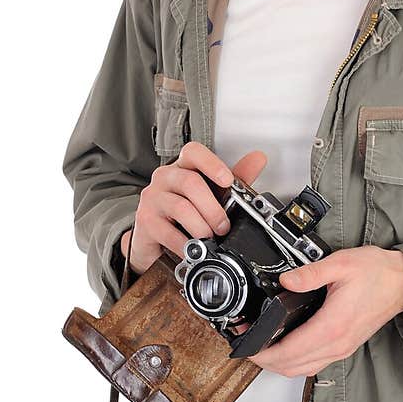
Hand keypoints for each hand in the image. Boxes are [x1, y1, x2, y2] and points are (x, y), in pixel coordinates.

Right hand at [122, 141, 267, 274]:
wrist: (156, 240)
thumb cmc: (185, 213)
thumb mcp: (212, 195)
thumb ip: (235, 179)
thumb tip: (257, 159)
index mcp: (182, 167)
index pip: (193, 152)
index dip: (212, 164)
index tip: (227, 180)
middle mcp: (164, 178)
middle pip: (190, 183)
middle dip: (213, 208)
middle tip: (224, 226)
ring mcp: (152, 198)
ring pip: (180, 208)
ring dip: (201, 227)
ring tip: (210, 238)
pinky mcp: (145, 221)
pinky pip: (168, 232)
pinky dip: (185, 244)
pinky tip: (193, 249)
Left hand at [245, 246, 402, 377]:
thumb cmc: (378, 273)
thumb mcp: (341, 263)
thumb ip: (309, 274)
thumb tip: (285, 281)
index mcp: (331, 326)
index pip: (287, 352)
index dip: (261, 352)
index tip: (245, 344)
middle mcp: (336, 344)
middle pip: (290, 367)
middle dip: (264, 360)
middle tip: (248, 344)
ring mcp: (341, 349)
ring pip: (301, 370)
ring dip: (279, 364)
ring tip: (262, 346)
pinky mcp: (345, 347)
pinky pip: (314, 365)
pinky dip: (295, 362)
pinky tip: (287, 347)